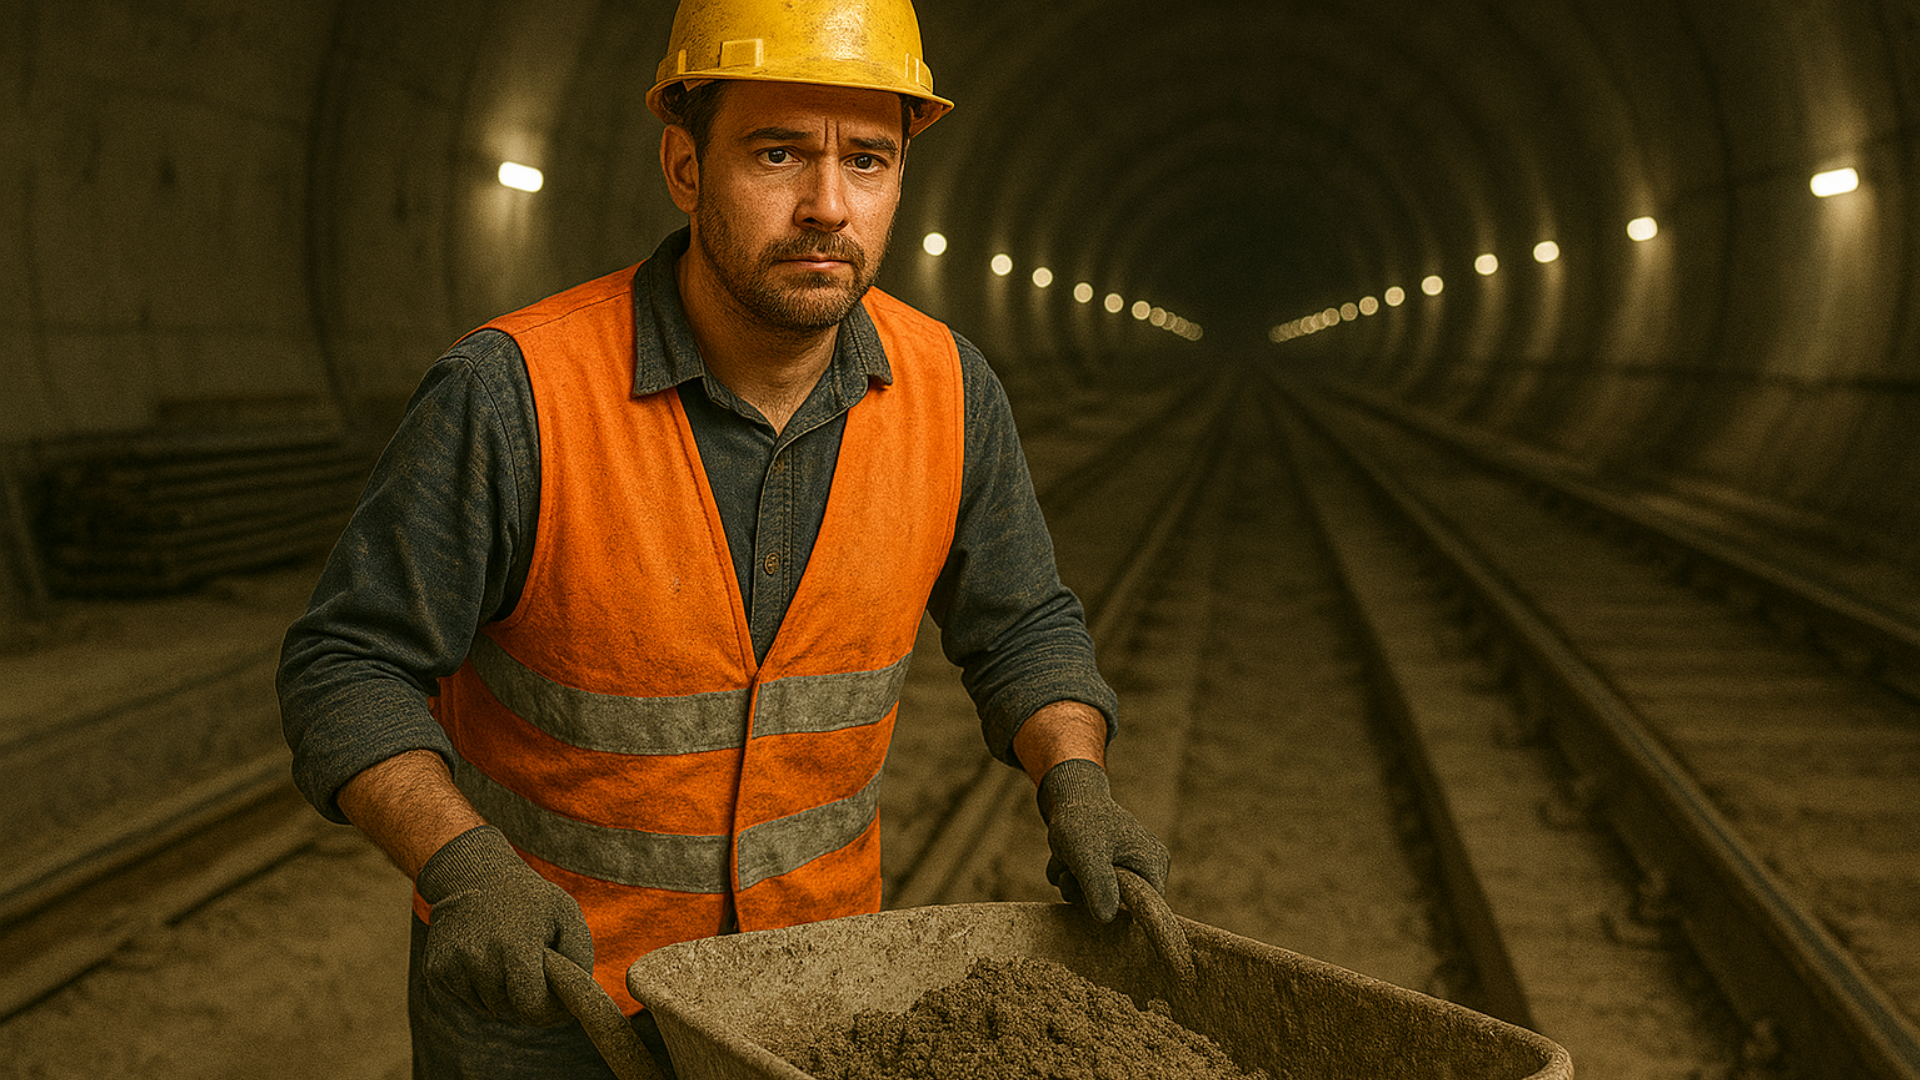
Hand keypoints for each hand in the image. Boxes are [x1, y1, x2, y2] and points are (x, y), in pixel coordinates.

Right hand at [414, 825, 593, 1026]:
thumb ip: (578, 957)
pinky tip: (482, 956)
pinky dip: (479, 987)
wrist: (472, 873)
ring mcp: (454, 965)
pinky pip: (466, 999)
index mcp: (515, 947)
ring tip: (504, 955)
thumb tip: (573, 1000)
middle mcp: (480, 959)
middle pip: (510, 1009)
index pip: (531, 1007)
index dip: (547, 1009)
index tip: (554, 997)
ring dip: (501, 992)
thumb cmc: (527, 897)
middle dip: (524, 997)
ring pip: (487, 1007)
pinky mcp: (436, 969)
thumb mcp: (565, 913)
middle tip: (528, 965)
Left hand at [1037, 759, 1170, 921]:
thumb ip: (1098, 885)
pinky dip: (1072, 877)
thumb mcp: (1086, 854)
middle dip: (1087, 893)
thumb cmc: (1080, 820)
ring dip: (1073, 884)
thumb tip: (1107, 918)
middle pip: (1119, 906)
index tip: (1089, 897)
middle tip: (1069, 875)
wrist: (1067, 795)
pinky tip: (1064, 858)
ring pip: (1098, 897)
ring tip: (1064, 861)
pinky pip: (1089, 887)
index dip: (1117, 911)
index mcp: (1154, 863)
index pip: (1147, 909)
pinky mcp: (1109, 867)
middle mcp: (1147, 867)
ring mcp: (1128, 867)